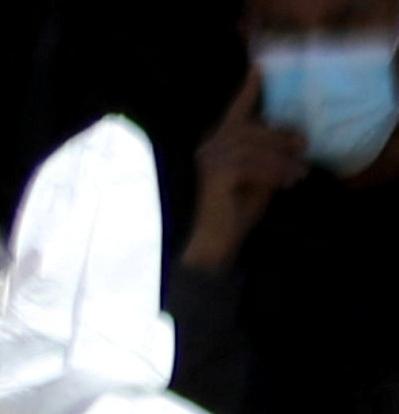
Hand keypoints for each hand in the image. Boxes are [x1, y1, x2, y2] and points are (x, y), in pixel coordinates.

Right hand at [195, 83, 313, 266]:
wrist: (214, 245)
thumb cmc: (235, 213)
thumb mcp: (259, 178)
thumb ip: (268, 157)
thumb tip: (294, 141)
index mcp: (217, 147)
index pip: (236, 114)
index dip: (248, 91)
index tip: (260, 68)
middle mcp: (209, 149)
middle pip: (250, 129)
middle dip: (280, 136)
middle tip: (305, 146)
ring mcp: (209, 161)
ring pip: (254, 147)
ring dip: (281, 159)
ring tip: (299, 173)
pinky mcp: (215, 175)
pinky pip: (252, 165)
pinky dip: (273, 172)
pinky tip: (286, 182)